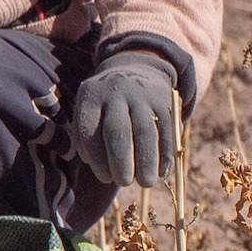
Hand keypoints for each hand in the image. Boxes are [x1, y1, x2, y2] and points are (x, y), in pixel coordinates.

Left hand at [73, 51, 179, 187]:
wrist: (136, 67)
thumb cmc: (105, 102)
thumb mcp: (89, 108)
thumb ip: (85, 136)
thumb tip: (93, 164)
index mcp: (91, 96)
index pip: (89, 130)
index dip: (97, 158)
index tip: (104, 178)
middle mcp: (115, 93)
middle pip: (118, 130)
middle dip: (122, 161)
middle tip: (124, 182)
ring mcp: (142, 96)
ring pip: (145, 131)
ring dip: (147, 160)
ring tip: (146, 182)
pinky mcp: (165, 101)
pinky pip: (166, 130)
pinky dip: (165, 153)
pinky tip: (163, 172)